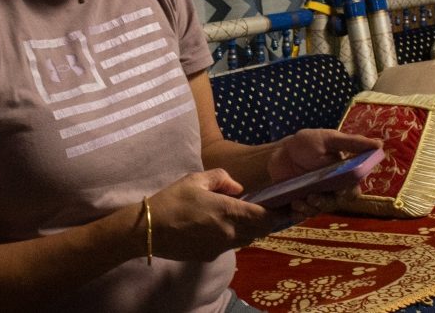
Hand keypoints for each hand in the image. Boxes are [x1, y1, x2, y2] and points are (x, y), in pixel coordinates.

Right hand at [146, 169, 275, 261]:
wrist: (148, 230)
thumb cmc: (172, 200)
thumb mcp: (196, 179)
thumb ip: (222, 179)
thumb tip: (239, 189)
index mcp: (229, 212)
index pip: (265, 216)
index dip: (278, 212)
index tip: (285, 206)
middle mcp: (229, 233)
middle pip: (259, 230)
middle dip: (265, 221)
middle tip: (266, 210)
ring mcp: (220, 247)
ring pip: (246, 240)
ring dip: (249, 229)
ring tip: (242, 217)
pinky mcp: (210, 256)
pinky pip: (229, 246)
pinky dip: (231, 237)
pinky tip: (218, 227)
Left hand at [265, 129, 382, 220]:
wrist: (280, 151)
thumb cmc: (308, 143)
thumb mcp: (329, 139)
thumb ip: (353, 143)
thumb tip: (379, 144)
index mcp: (343, 175)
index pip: (352, 191)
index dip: (348, 194)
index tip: (339, 192)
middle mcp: (332, 189)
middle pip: (335, 204)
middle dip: (325, 202)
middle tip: (312, 196)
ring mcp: (316, 197)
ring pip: (319, 210)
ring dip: (309, 208)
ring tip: (298, 200)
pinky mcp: (301, 203)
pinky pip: (303, 215)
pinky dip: (298, 212)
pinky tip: (292, 203)